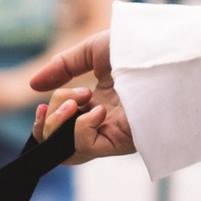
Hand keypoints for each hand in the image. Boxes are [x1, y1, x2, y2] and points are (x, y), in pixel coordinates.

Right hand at [29, 31, 135, 162]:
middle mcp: (102, 124)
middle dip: (47, 125)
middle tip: (61, 102)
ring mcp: (112, 134)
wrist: (167, 51)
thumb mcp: (92, 52)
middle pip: (58, 145)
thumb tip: (34, 86)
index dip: (45, 121)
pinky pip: (87, 147)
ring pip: (68, 151)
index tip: (46, 102)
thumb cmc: (138, 48)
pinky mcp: (123, 141)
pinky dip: (80, 128)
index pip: (59, 129)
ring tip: (77, 101)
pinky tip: (98, 109)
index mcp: (95, 104)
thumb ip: (62, 68)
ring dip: (59, 125)